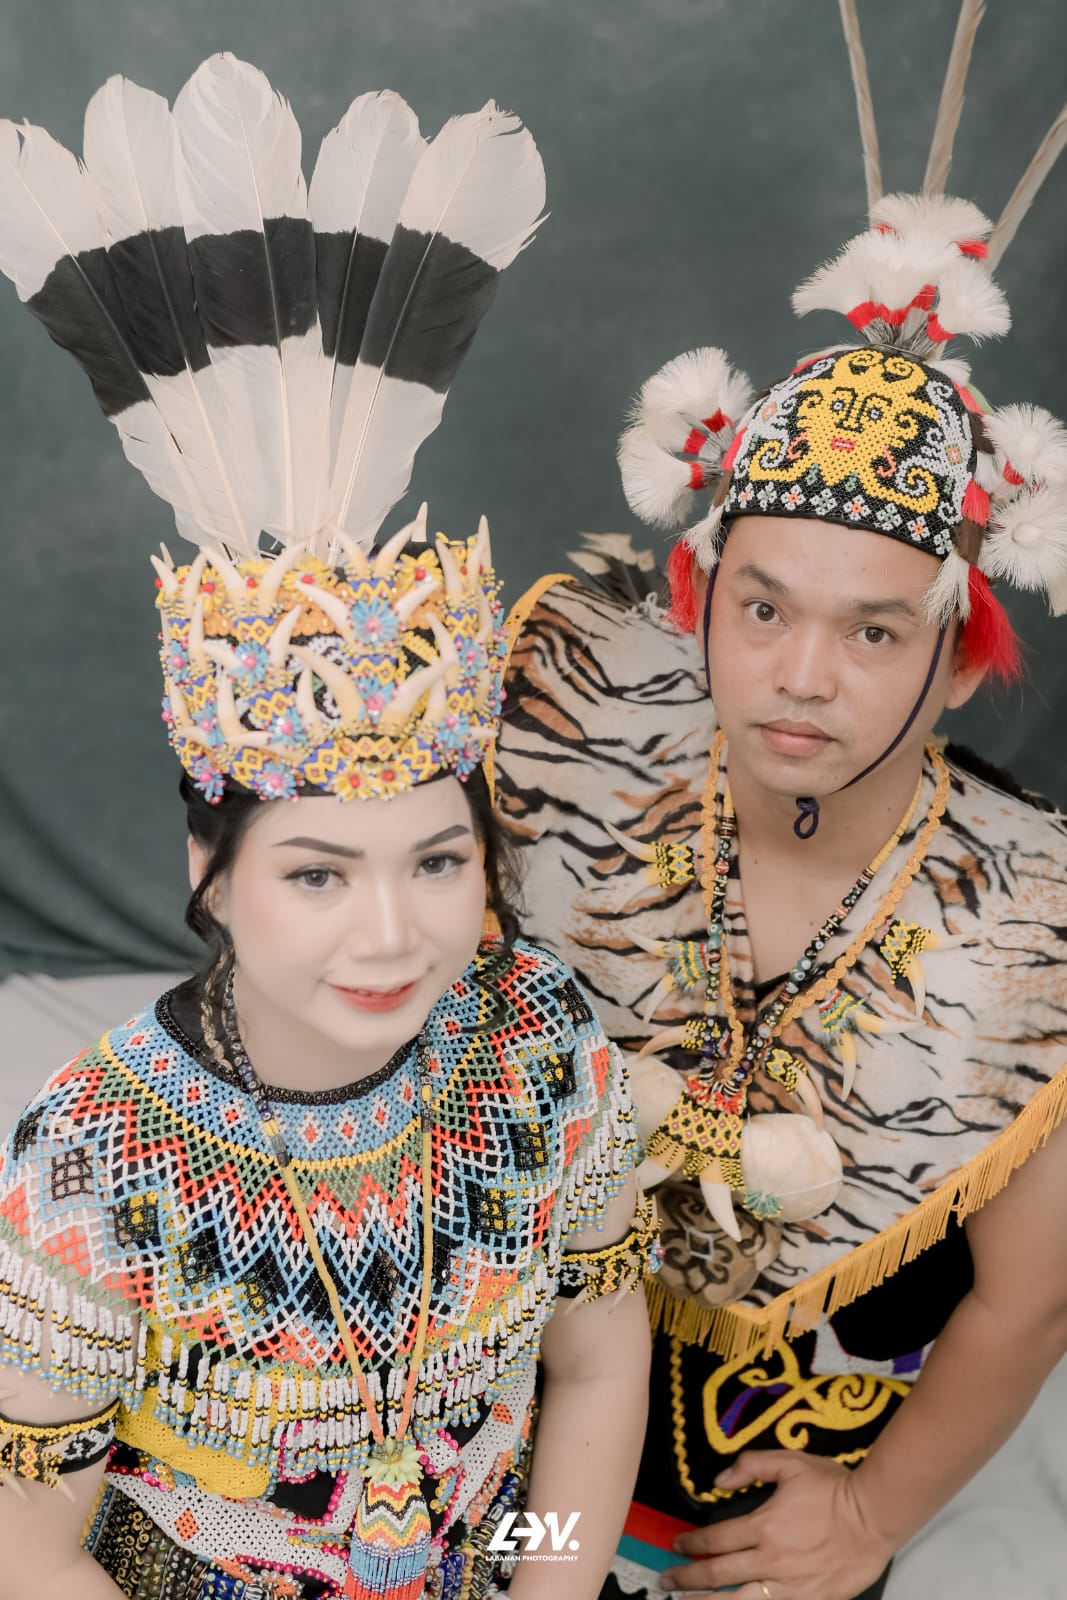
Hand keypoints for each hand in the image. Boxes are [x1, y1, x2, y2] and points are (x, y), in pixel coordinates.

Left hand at [658, 1451, 894, 1599]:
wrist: (875, 1515)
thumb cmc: (834, 1488)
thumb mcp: (790, 1462)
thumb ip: (751, 1466)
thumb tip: (720, 1479)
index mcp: (764, 1525)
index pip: (716, 1539)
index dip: (692, 1543)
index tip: (677, 1545)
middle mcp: (772, 1560)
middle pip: (719, 1574)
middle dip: (688, 1578)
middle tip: (667, 1581)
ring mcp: (791, 1585)